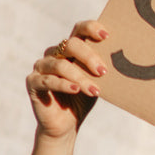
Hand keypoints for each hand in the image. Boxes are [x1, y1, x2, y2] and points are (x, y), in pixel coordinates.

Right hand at [26, 19, 108, 138]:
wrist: (65, 126)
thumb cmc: (81, 101)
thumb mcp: (94, 83)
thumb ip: (100, 71)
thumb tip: (121, 62)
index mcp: (70, 49)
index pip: (79, 30)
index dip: (91, 28)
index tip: (106, 36)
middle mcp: (54, 54)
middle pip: (70, 45)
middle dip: (89, 57)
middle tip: (103, 71)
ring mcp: (41, 67)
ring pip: (60, 65)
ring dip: (80, 77)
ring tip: (95, 91)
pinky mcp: (33, 82)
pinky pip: (48, 81)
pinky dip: (63, 85)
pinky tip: (76, 89)